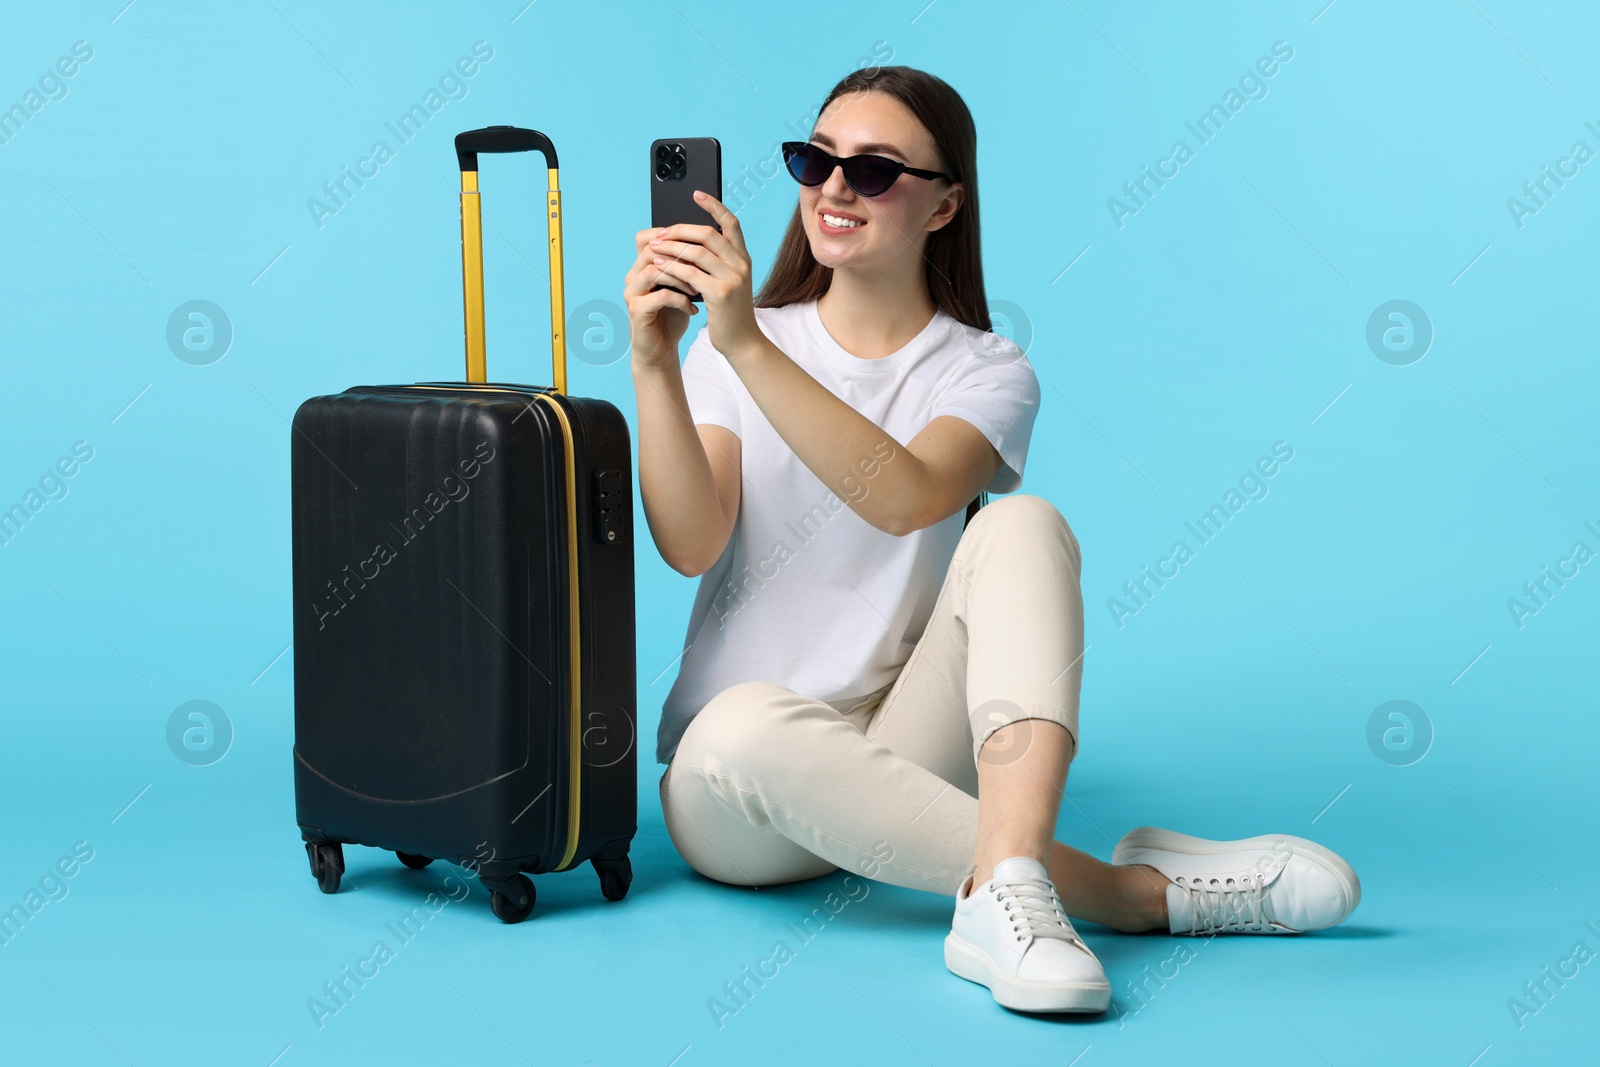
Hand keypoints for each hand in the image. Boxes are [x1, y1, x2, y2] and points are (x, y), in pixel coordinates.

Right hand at [624, 227, 697, 372]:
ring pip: (653, 270)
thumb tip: (709, 243)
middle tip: (702, 265)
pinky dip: (680, 300)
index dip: (669, 235)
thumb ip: (686, 266)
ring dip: (680, 276)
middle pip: (650, 250)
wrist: (661, 350)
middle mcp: (633, 276)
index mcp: (641, 266)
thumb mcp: (682, 286)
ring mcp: (632, 293)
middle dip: (680, 255)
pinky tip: (693, 308)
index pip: (645, 238)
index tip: (696, 244)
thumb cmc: (673, 316)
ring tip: (698, 288)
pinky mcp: (636, 311)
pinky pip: (659, 296)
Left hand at [647, 191, 760, 357]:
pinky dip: (672, 267)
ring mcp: (732, 279)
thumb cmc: (729, 313)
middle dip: (680, 229)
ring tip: (654, 246)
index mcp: (743, 258)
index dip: (714, 206)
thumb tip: (687, 242)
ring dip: (671, 247)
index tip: (696, 193)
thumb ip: (716, 263)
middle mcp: (741, 264)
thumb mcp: (728, 283)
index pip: (731, 222)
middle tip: (661, 231)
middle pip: (708, 234)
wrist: (742, 342)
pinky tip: (659, 265)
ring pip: (696, 252)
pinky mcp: (720, 294)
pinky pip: (690, 273)